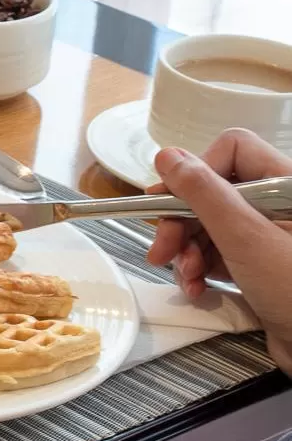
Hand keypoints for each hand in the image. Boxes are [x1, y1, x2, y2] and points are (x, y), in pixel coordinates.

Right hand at [147, 128, 291, 373]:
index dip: (197, 173)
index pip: (232, 151)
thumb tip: (168, 155)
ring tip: (185, 278)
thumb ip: (204, 193)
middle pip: (214, 190)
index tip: (169, 202)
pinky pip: (219, 252)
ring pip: (211, 224)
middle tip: (161, 249)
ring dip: (187, 250)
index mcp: (286, 186)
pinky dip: (200, 269)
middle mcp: (279, 206)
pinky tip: (197, 288)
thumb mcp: (246, 239)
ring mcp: (271, 237)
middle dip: (181, 220)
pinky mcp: (263, 265)